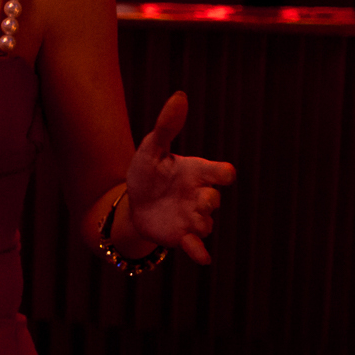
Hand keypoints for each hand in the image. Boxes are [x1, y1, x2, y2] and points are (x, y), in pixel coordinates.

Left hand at [125, 91, 236, 264]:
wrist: (132, 202)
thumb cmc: (148, 171)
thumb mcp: (152, 147)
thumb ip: (167, 125)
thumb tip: (180, 95)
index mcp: (198, 173)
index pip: (221, 173)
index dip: (223, 174)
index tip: (223, 174)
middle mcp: (201, 196)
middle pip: (215, 201)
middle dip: (209, 201)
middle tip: (200, 199)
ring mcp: (194, 219)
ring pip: (206, 224)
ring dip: (200, 224)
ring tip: (190, 221)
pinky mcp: (183, 237)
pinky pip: (198, 248)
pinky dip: (201, 253)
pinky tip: (203, 259)